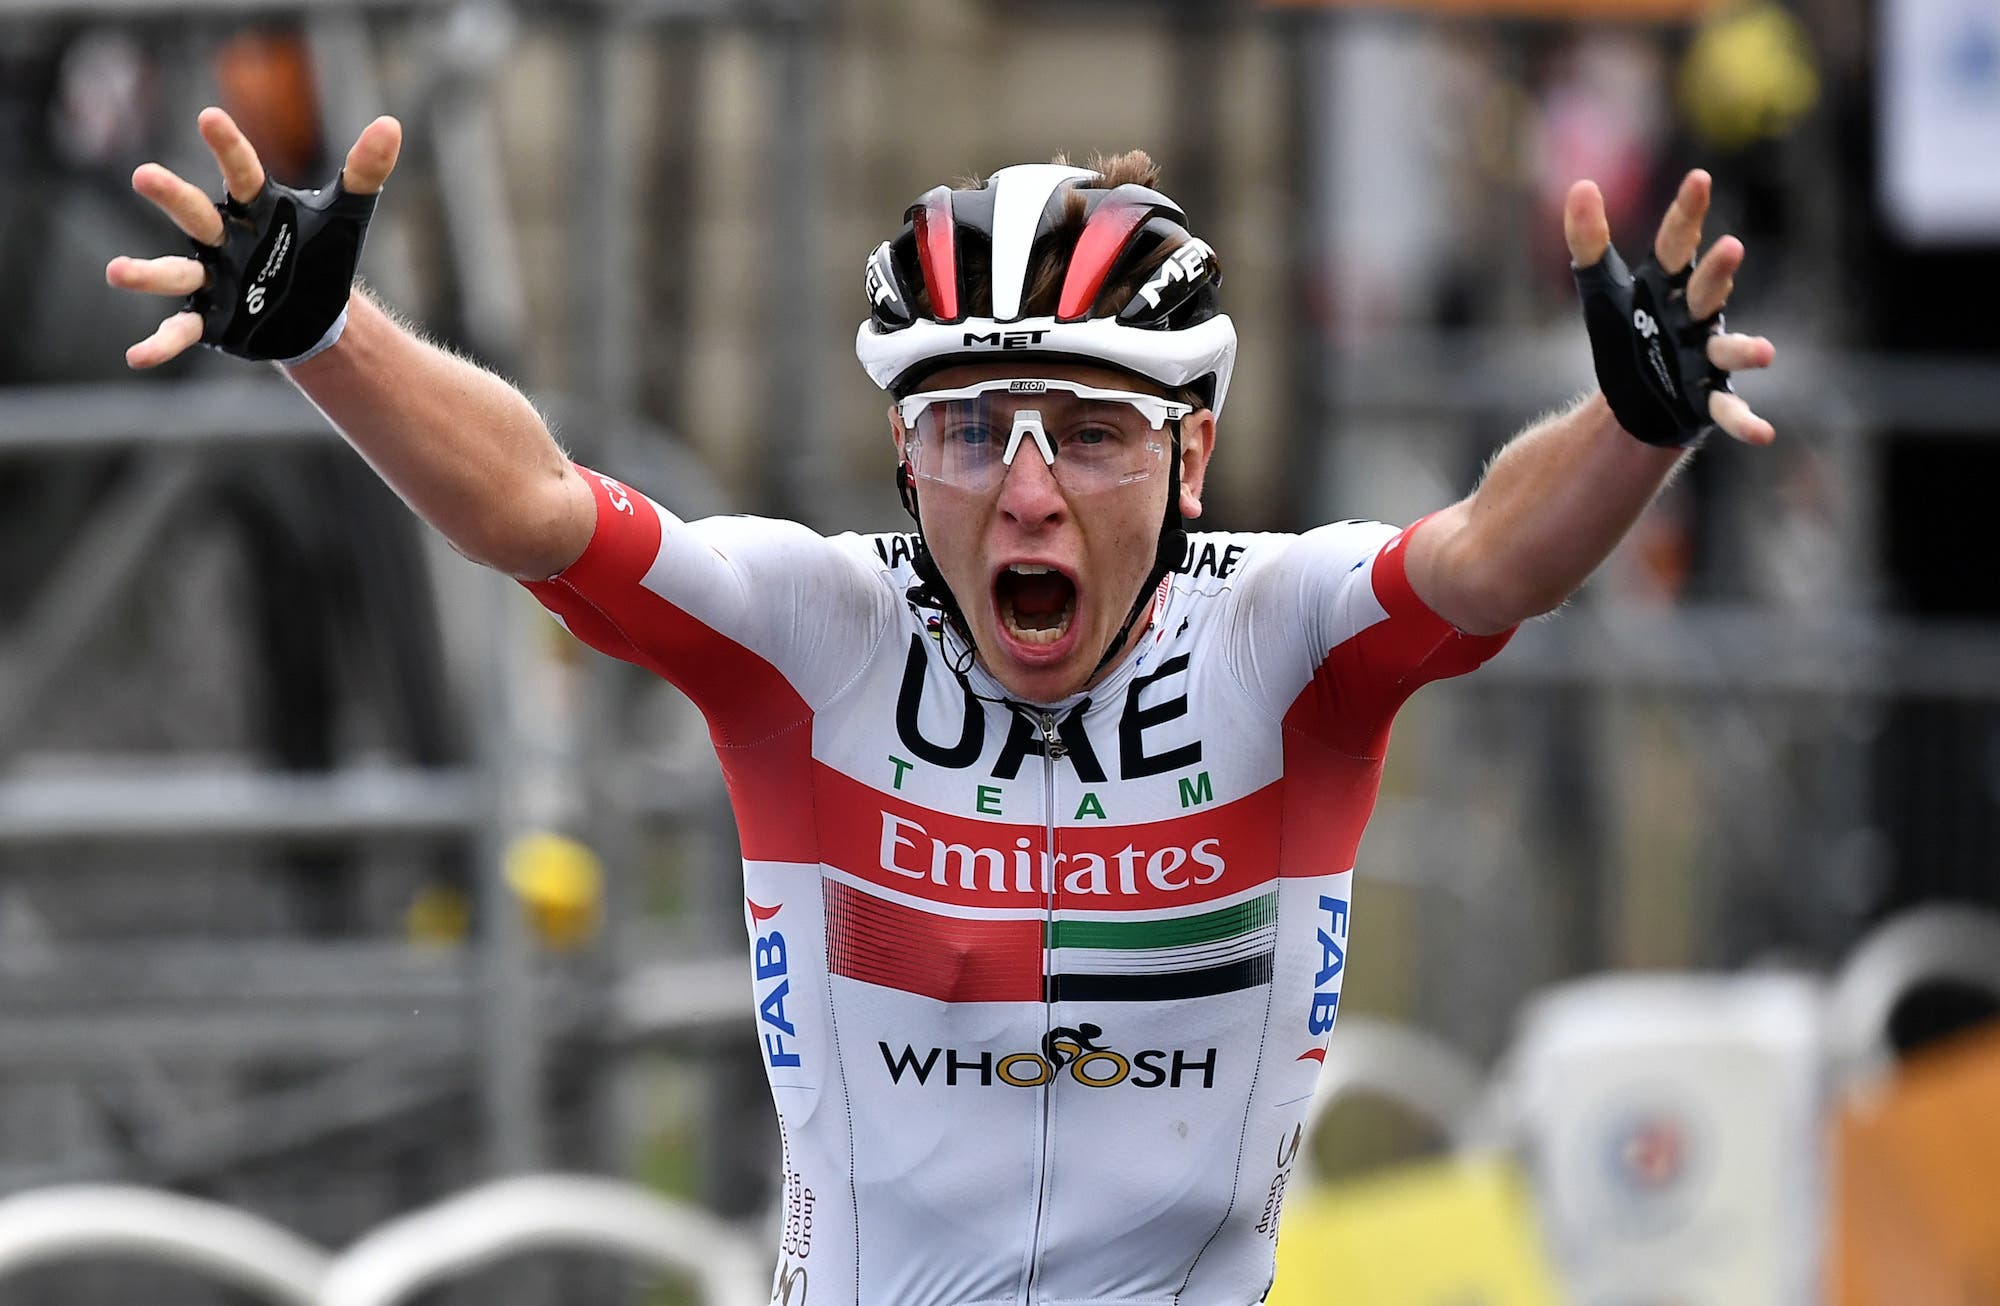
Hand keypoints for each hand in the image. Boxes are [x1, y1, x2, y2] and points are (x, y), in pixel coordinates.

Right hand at [107, 107, 402, 368]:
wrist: (317, 312)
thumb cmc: (322, 252)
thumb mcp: (349, 214)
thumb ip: (365, 172)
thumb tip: (390, 125)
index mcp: (254, 208)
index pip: (241, 171)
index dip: (228, 146)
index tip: (209, 118)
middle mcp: (224, 238)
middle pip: (195, 214)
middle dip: (172, 197)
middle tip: (144, 177)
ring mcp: (212, 277)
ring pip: (175, 272)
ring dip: (147, 274)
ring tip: (117, 273)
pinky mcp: (211, 318)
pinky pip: (181, 329)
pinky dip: (161, 343)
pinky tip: (138, 356)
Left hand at [1565, 169, 1776, 445]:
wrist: (1635, 397)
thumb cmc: (1627, 333)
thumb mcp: (1600, 289)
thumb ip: (1589, 241)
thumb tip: (1580, 185)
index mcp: (1670, 286)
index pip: (1676, 243)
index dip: (1686, 213)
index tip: (1698, 178)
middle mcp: (1696, 316)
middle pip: (1707, 291)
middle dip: (1718, 273)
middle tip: (1731, 249)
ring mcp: (1706, 356)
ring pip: (1728, 349)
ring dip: (1746, 350)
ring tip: (1764, 353)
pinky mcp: (1706, 397)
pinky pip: (1728, 409)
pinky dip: (1745, 421)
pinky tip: (1762, 435)